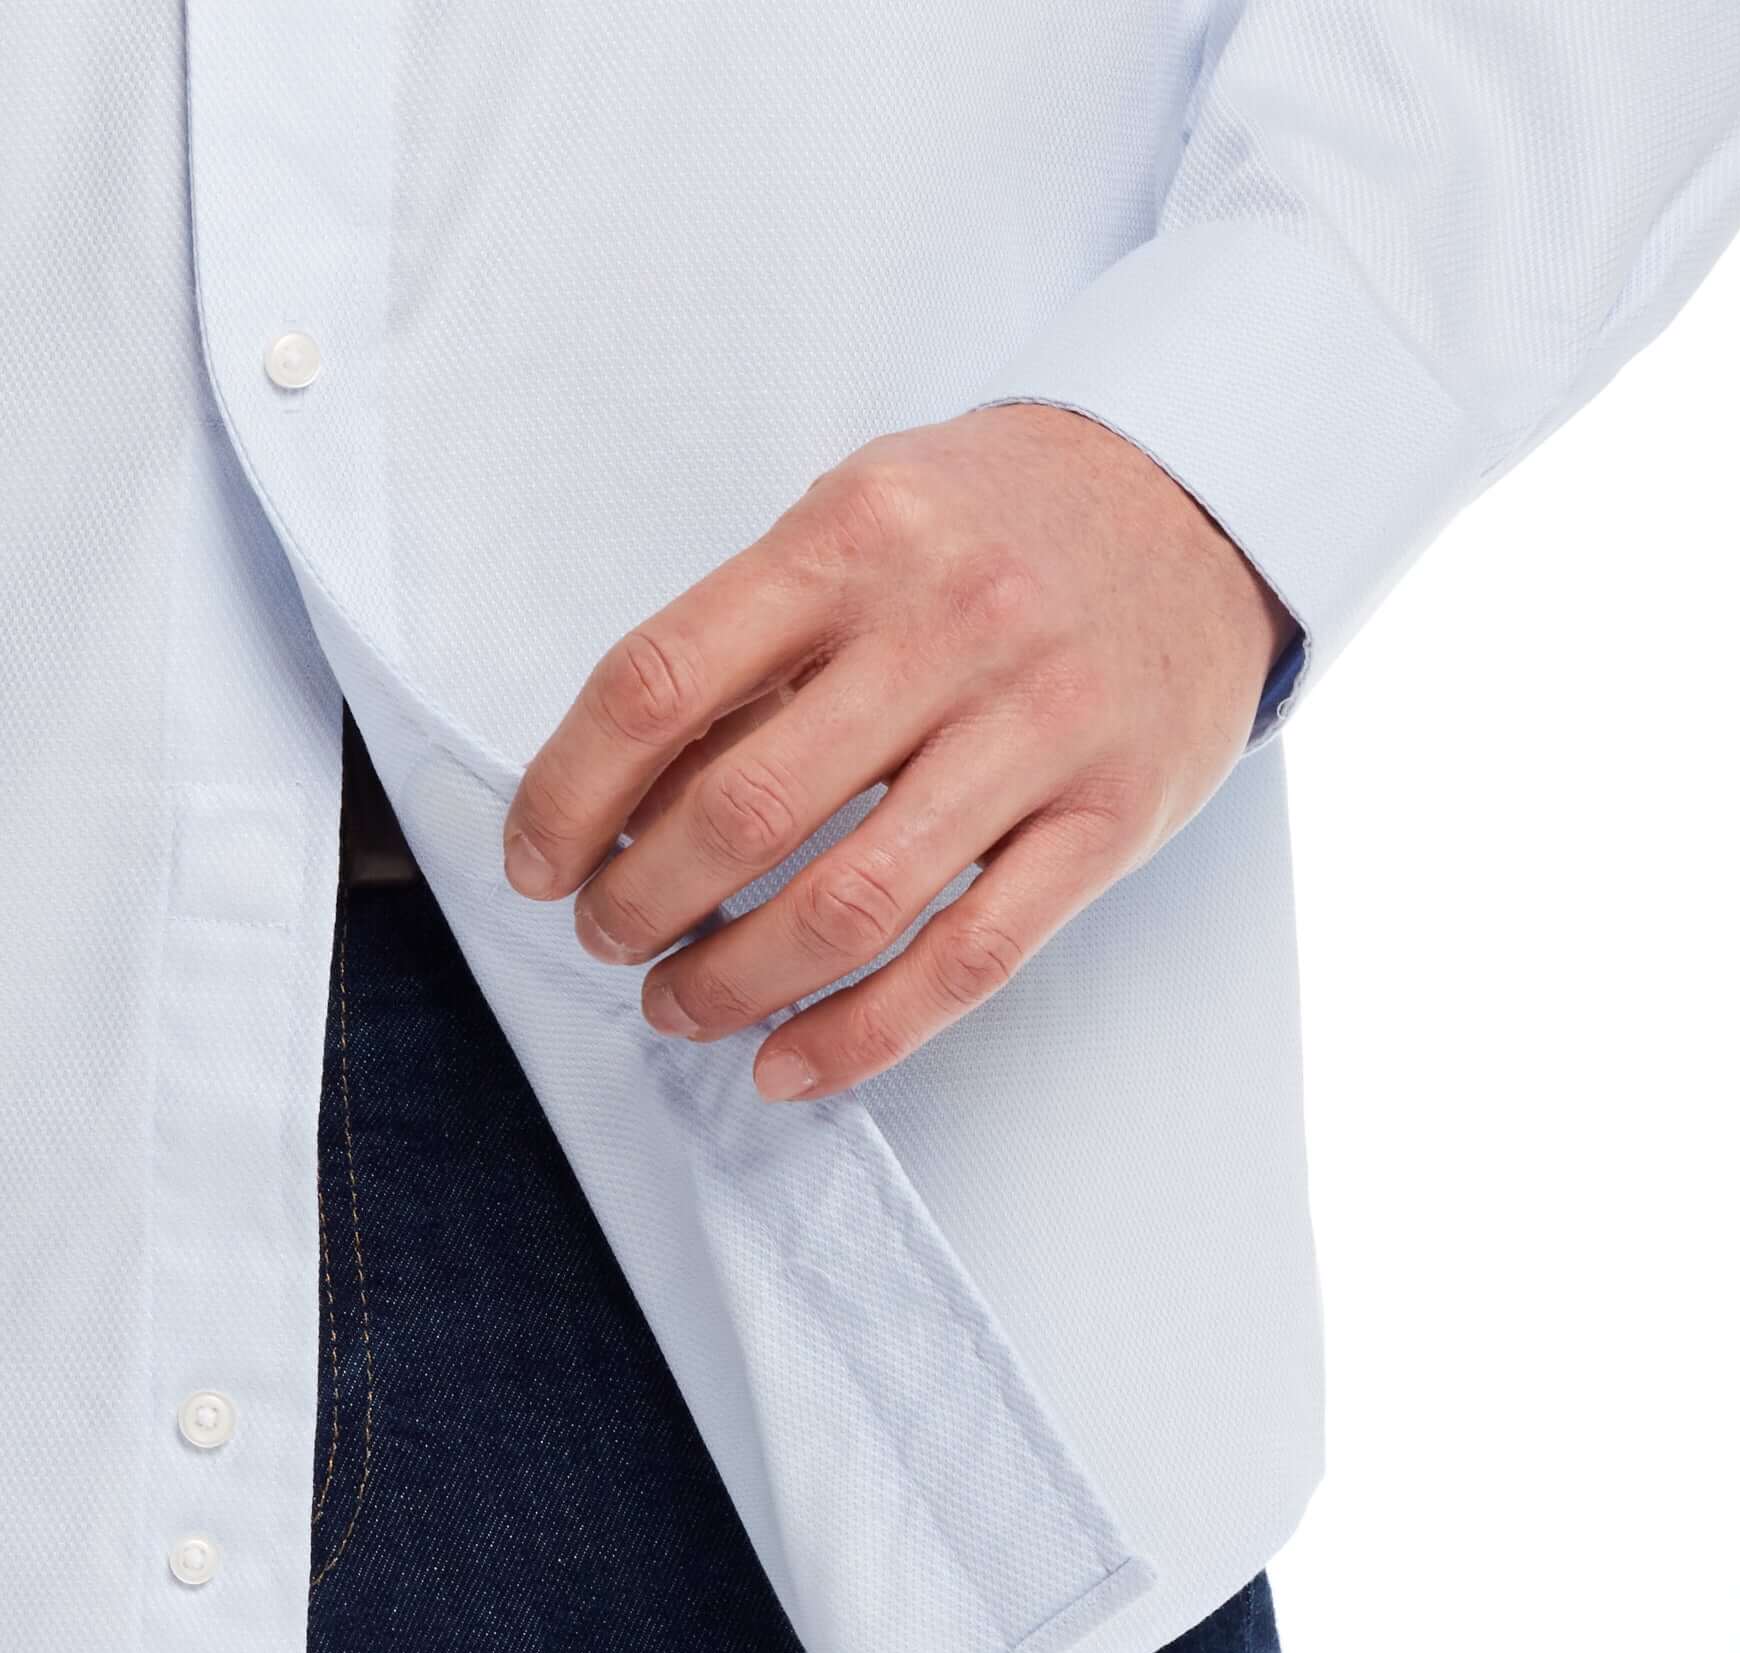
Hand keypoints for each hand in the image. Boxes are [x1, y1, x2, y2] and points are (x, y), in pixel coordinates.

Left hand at [500, 402, 1298, 1100]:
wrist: (1205, 503)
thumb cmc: (998, 520)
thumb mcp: (863, 512)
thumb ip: (756, 635)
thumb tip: (626, 796)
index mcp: (855, 536)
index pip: (660, 684)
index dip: (568, 794)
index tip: (535, 861)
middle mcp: (949, 627)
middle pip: (745, 810)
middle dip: (641, 903)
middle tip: (607, 938)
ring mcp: (1041, 730)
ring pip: (852, 904)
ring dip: (732, 981)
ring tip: (678, 1005)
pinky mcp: (1109, 821)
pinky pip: (971, 961)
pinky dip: (861, 1034)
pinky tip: (786, 1063)